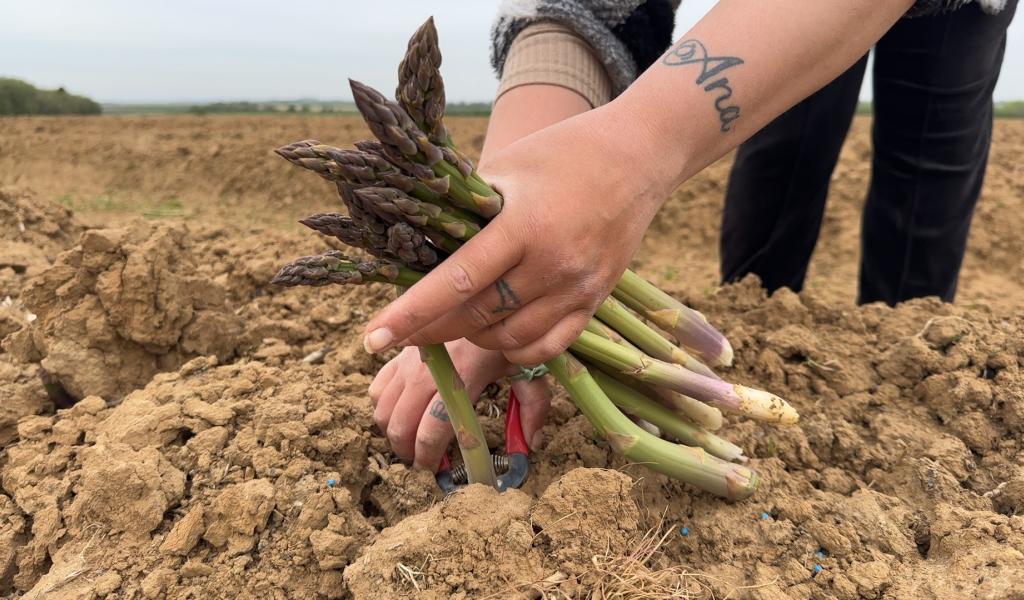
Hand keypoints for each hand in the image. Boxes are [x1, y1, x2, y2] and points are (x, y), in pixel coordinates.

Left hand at [362, 103, 667, 364]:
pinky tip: (495, 331)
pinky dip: (512, 349)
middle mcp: (554, 264)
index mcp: (525, 224)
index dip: (411, 313)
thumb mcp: (507, 169)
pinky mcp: (594, 303)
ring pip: (508, 340)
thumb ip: (466, 211)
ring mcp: (578, 288)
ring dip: (471, 338)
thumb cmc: (563, 153)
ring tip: (452, 320)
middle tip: (401, 331)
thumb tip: (417, 248)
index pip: (457, 280)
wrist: (639, 157)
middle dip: (430, 329)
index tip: (372, 338)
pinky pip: (546, 348)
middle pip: (477, 316)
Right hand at [368, 339, 550, 471]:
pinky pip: (375, 388)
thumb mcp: (528, 368)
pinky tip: (403, 411)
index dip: (430, 456)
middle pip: (400, 424)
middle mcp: (428, 369)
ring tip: (413, 441)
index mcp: (462, 376)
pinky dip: (383, 406)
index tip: (436, 470)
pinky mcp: (399, 353)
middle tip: (425, 461)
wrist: (482, 294)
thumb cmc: (506, 336)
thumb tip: (531, 445)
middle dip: (408, 452)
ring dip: (393, 433)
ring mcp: (408, 360)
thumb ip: (534, 407)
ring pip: (382, 410)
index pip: (433, 428)